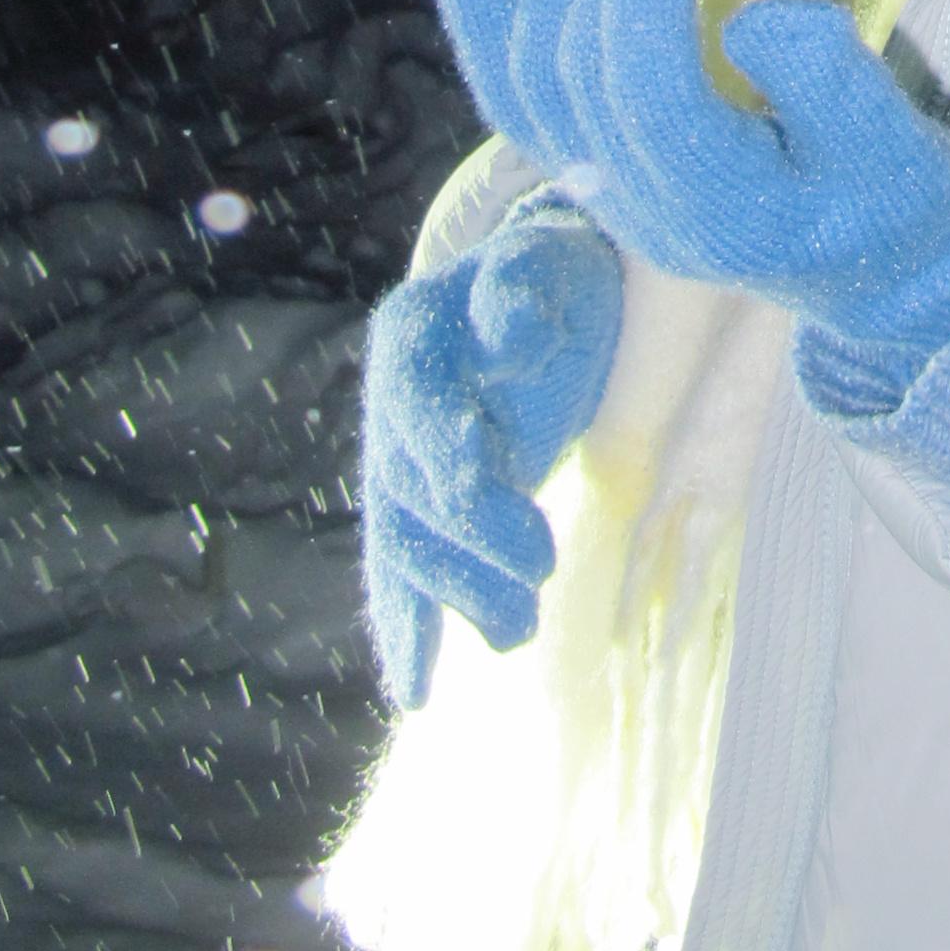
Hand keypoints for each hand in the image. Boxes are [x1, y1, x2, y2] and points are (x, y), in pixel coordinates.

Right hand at [359, 200, 622, 712]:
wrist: (552, 299)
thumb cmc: (557, 275)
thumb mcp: (550, 261)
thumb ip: (524, 292)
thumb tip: (513, 340)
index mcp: (412, 333)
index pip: (416, 399)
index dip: (443, 448)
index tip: (482, 488)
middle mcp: (392, 403)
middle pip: (414, 484)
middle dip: (471, 534)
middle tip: (538, 569)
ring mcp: (403, 460)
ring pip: (412, 540)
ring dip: (457, 591)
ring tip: (517, 630)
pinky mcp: (427, 508)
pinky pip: (406, 571)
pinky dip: (409, 627)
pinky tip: (415, 689)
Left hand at [403, 0, 949, 360]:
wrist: (870, 261)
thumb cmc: (892, 192)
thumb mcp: (899, 147)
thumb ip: (836, 85)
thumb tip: (754, 18)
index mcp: (722, 213)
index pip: (648, 94)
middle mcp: (637, 209)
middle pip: (577, 75)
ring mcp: (599, 185)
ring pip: (527, 76)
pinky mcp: (583, 154)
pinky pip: (506, 80)